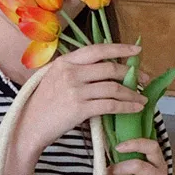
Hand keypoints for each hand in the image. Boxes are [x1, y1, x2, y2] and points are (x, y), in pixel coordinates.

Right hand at [4, 41, 148, 174]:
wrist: (29, 126)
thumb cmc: (42, 103)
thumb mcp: (54, 77)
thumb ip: (74, 69)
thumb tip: (102, 67)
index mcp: (65, 61)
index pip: (97, 49)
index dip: (119, 48)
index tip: (137, 50)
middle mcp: (70, 72)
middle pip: (109, 68)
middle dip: (131, 73)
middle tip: (145, 79)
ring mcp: (75, 90)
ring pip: (113, 88)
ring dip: (132, 93)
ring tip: (142, 99)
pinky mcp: (79, 108)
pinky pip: (110, 105)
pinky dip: (126, 107)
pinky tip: (135, 109)